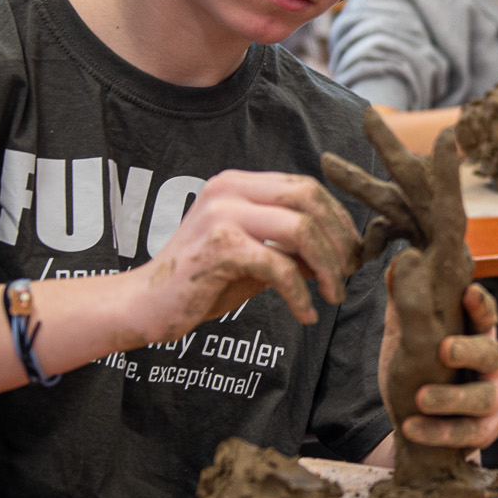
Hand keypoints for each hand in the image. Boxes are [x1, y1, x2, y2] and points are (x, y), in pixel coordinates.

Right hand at [130, 170, 360, 341]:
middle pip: (309, 199)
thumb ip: (292, 247)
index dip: (338, 218)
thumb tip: (343, 255)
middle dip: (339, 239)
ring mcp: (222, 215)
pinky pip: (279, 266)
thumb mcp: (256, 257)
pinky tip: (305, 314)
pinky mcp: (219, 248)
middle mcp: (230, 189)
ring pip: (301, 229)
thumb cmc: (202, 282)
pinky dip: (300, 294)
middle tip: (350, 274)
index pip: (306, 187)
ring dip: (328, 267)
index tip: (353, 252)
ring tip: (333, 295)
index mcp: (239, 183)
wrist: (145, 305)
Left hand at [380, 279, 497, 448]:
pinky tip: (411, 426)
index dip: (480, 305)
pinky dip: (440, 431)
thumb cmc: (422, 374)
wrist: (420, 429)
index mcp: (475, 335)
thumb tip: (398, 261)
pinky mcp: (486, 429)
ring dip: (452, 397)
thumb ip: (407, 304)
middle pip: (493, 352)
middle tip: (443, 349)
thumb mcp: (409, 339)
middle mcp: (492, 364)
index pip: (486, 315)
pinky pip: (470, 433)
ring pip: (485, 396)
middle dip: (469, 350)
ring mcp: (493, 398)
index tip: (468, 292)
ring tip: (420, 398)